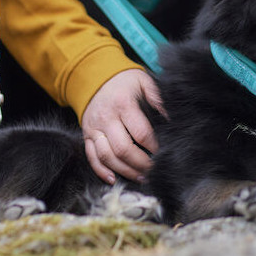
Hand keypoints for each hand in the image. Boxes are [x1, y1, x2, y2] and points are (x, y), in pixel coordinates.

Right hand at [81, 69, 160, 183]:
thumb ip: (157, 98)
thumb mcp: (144, 81)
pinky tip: (114, 179)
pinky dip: (101, 171)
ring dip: (124, 171)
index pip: (140, 132)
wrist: (95, 76)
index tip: (162, 152)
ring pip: (107, 157)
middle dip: (140, 163)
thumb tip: (169, 119)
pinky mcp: (86, 135)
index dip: (153, 146)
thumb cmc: (125, 81)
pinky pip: (91, 157)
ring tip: (140, 177)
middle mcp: (106, 118)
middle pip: (123, 149)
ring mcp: (94, 128)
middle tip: (153, 169)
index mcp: (123, 104)